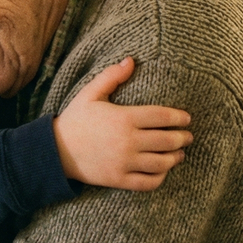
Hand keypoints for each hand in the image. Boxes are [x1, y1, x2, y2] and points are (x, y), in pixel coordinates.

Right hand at [54, 58, 192, 191]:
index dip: (179, 117)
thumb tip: (131, 60)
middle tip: (188, 136)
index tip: (187, 118)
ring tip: (180, 154)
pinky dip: (160, 177)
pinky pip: (148, 182)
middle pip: (167, 140)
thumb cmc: (75, 119)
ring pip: (161, 163)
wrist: (55, 151)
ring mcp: (124, 162)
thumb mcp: (90, 93)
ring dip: (175, 157)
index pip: (162, 116)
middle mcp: (128, 141)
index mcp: (124, 118)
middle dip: (182, 138)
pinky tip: (163, 170)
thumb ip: (111, 76)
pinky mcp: (119, 179)